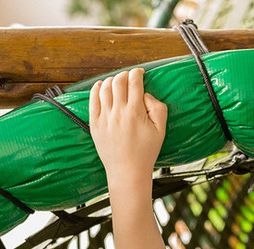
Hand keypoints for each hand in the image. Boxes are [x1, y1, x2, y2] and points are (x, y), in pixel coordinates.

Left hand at [89, 68, 167, 185]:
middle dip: (125, 75)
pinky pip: (92, 101)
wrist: (127, 172)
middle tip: (129, 77)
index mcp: (135, 112)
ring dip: (112, 81)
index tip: (139, 73)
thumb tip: (146, 95)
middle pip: (118, 82)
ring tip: (117, 82)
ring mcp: (104, 118)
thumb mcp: (161, 131)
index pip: (134, 83)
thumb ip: (158, 108)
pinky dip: (96, 89)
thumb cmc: (146, 152)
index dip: (137, 73)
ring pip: (105, 88)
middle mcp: (118, 112)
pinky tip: (100, 85)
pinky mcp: (95, 124)